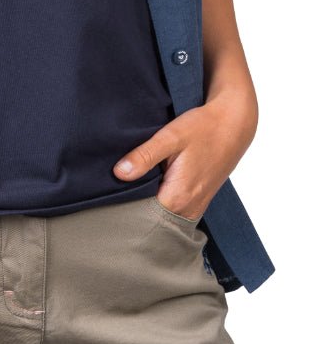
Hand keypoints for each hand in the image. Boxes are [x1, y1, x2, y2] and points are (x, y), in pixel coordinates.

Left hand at [112, 89, 258, 220]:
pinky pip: (174, 209)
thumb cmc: (203, 127)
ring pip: (163, 216)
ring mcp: (196, 206)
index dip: (124, 208)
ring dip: (147, 206)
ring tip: (127, 191)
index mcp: (178, 197)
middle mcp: (189, 209)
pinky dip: (160, 202)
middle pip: (152, 220)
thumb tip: (118, 173)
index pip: (142, 217)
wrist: (234, 123)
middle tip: (113, 195)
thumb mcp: (171, 137)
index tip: (108, 199)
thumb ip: (145, 156)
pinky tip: (148, 187)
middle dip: (133, 209)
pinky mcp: (199, 199)